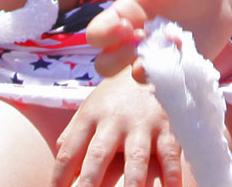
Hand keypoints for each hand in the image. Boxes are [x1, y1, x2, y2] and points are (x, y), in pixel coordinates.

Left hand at [52, 72, 184, 186]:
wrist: (153, 58)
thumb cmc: (117, 92)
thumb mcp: (92, 105)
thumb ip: (74, 130)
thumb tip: (59, 153)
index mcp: (91, 117)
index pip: (69, 150)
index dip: (60, 175)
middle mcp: (115, 121)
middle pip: (99, 155)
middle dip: (89, 182)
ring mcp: (143, 124)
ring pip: (136, 157)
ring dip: (132, 182)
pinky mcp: (168, 126)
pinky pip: (170, 153)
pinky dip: (172, 173)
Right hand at [87, 0, 231, 78]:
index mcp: (124, 15)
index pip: (96, 34)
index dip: (104, 35)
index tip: (127, 26)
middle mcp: (132, 42)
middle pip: (104, 65)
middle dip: (117, 59)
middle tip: (142, 40)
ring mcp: (153, 59)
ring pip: (135, 77)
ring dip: (150, 67)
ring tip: (173, 46)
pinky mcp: (175, 71)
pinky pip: (166, 84)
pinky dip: (175, 74)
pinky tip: (190, 55)